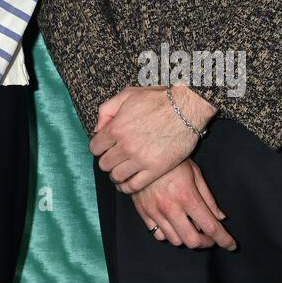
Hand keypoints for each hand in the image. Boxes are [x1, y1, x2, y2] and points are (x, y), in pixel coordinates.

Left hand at [90, 85, 211, 192]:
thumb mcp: (127, 95)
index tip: (104, 147)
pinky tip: (128, 182)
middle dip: (107, 160)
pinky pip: (134, 185)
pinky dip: (127, 186)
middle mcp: (125, 146)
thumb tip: (97, 129)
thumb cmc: (157, 99)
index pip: (95, 147)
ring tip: (121, 169)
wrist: (186, 108)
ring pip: (116, 176)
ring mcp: (140, 159)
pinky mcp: (155, 169)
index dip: (98, 147)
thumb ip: (106, 111)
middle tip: (114, 157)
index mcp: (116, 128)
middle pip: (104, 164)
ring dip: (116, 174)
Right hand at [126, 159, 235, 250]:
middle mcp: (170, 207)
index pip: (210, 226)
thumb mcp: (195, 173)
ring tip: (191, 227)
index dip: (224, 239)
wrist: (142, 152)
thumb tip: (220, 217)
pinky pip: (158, 234)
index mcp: (187, 196)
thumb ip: (208, 198)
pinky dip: (169, 234)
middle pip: (192, 241)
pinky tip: (173, 224)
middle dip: (205, 243)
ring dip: (186, 237)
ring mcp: (155, 211)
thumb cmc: (171, 160)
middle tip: (209, 237)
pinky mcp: (143, 212)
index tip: (231, 245)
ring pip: (175, 240)